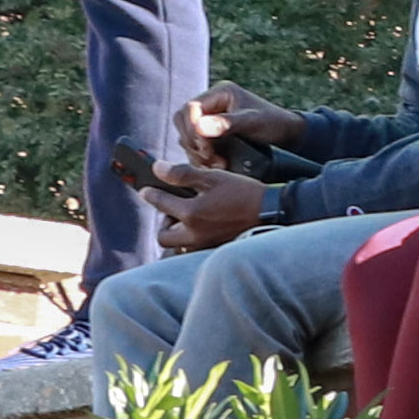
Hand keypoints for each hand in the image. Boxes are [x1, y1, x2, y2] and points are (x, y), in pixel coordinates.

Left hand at [155, 163, 270, 253]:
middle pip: (163, 236)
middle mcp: (194, 233)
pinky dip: (191, 239)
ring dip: (177, 233)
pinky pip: (193, 248)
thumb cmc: (244, 192)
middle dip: (164, 223)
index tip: (145, 190)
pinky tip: (203, 227)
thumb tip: (157, 169)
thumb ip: (182, 174)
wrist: (272, 211)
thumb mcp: (213, 177)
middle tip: (174, 209)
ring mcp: (204, 244)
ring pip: (178, 245)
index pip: (160, 203)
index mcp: (191, 213)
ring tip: (189, 219)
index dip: (150, 194)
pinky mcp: (214, 249)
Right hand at [182, 83, 302, 157]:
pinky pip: (196, 145)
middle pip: (184, 122)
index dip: (192, 128)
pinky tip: (216, 165)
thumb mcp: (251, 122)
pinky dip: (202, 156)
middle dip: (193, 143)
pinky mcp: (211, 133)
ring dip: (197, 152)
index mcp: (220, 93)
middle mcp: (212, 103)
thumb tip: (199, 127)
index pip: (190, 108)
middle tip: (210, 158)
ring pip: (187, 136)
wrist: (286, 134)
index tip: (206, 147)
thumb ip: (226, 124)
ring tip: (217, 164)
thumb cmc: (272, 123)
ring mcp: (210, 118)